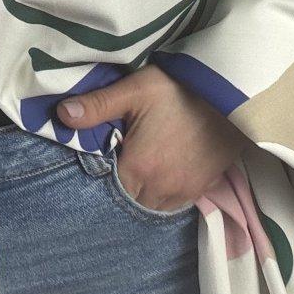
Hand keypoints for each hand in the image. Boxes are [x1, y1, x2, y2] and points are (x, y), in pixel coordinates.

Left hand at [55, 64, 252, 211]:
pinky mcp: (205, 187)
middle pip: (131, 199)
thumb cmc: (180, 88)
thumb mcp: (135, 90)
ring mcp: (185, 190)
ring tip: (143, 168)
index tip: (109, 156)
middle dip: (125, 183)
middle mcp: (160, 188)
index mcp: (138, 167)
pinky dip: (167, 193)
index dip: (105, 173)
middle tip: (125, 160)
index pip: (109, 187)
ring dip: (145, 192)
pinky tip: (164, 172)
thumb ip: (97, 106)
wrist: (231, 92)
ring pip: (154, 205)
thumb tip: (61, 114)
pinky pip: (177, 202)